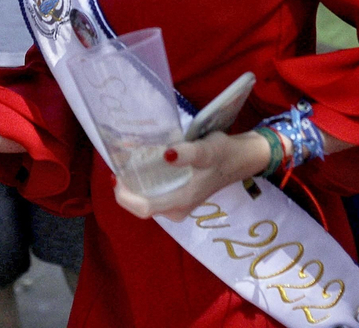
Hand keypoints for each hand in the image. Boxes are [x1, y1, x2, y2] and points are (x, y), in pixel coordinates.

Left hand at [111, 131, 268, 221]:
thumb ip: (189, 153)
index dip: (125, 195)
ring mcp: (176, 204)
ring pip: (146, 197)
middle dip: (126, 186)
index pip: (143, 208)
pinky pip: (153, 192)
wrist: (241, 158)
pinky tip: (141, 162)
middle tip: (119, 160)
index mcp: (180, 202)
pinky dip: (144, 179)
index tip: (117, 173)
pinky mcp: (178, 196)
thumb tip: (168, 154)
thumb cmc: (223, 154)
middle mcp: (175, 208)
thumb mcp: (207, 150)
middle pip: (140, 203)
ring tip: (126, 159)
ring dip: (134, 182)